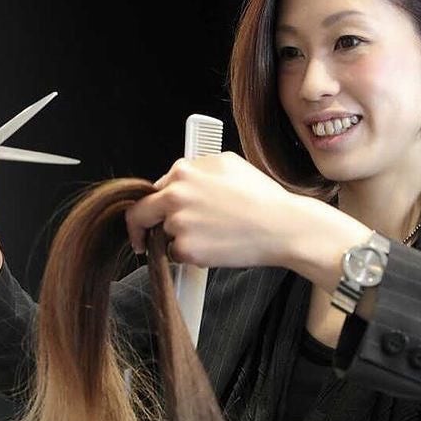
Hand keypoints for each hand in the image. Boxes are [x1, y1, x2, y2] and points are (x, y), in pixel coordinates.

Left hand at [125, 151, 356, 273]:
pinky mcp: (186, 249)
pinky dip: (191, 256)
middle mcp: (175, 195)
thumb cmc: (261, 197)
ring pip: (163, 236)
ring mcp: (178, 223)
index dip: (154, 204)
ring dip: (178, 240)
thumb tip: (178, 177)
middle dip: (138, 228)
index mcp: (183, 172)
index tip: (152, 215)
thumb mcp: (228, 164)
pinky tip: (215, 247)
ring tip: (211, 237)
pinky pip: (177, 255)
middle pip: (140, 213)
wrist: (281, 226)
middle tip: (142, 240)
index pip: (153, 189)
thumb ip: (196, 169)